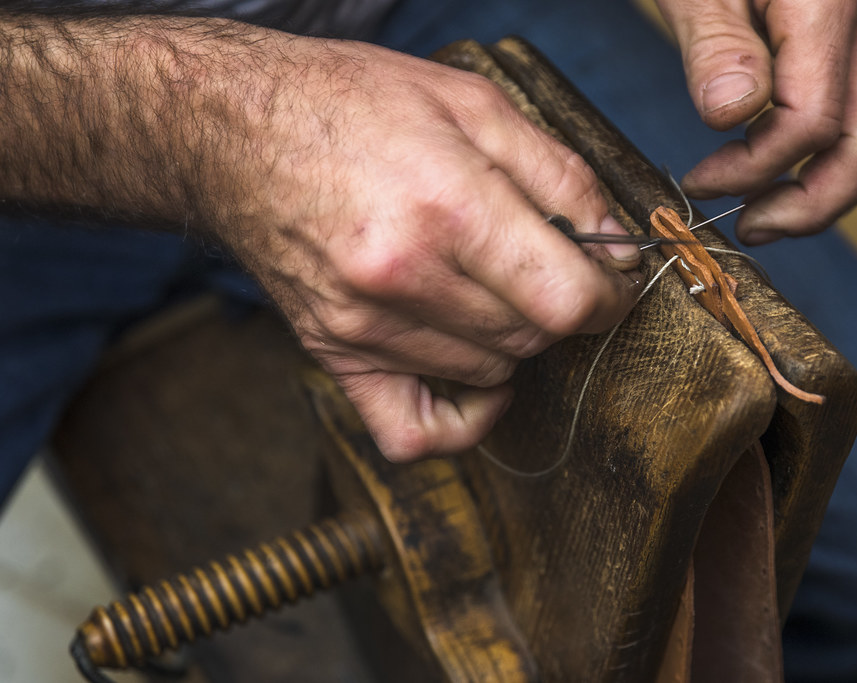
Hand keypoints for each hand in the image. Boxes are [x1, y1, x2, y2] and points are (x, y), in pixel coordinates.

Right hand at [223, 39, 640, 460]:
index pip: (568, 298)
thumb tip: (616, 246)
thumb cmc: (352, 105)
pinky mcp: (335, 354)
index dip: (610, 296)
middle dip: (560, 305)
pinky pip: (412, 434)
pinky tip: (476, 379)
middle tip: (547, 265)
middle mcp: (403, 277)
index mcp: (448, 206)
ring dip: (514, 340)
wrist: (235, 130)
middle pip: (533, 336)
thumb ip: (561, 177)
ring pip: (490, 372)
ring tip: (495, 289)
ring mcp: (363, 325)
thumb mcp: (473, 104)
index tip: (611, 281)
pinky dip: (461, 423)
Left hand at [656, 0, 856, 243]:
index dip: (755, 169)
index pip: (812, 121)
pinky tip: (775, 163)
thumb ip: (715, 40)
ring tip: (761, 209)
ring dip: (823, 187)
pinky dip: (824, 151)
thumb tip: (732, 113)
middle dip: (811, 204)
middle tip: (749, 226)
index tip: (702, 182)